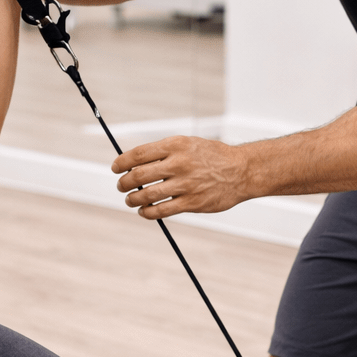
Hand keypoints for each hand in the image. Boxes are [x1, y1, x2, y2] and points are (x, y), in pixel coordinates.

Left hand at [112, 136, 250, 219]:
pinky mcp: (192, 202)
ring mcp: (186, 184)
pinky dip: (148, 213)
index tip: (115, 168)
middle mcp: (179, 163)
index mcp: (175, 145)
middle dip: (124, 182)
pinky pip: (162, 211)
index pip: (139, 154)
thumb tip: (134, 163)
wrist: (241, 170)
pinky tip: (144, 211)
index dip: (122, 162)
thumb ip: (163, 152)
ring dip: (133, 199)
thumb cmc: (211, 156)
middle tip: (120, 186)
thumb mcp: (187, 144)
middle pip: (139, 175)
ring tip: (130, 200)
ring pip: (147, 195)